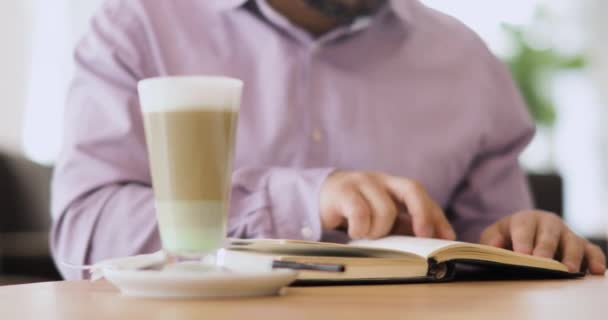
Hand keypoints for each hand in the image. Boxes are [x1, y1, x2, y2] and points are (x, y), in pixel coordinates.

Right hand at [320, 171, 455, 239]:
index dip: (436, 215)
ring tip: (367, 235)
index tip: (447, 237)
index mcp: (393, 185)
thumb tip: (432, 240)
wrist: (317, 198)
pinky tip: (354, 232)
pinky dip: (360, 229)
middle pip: (412, 188)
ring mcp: (361, 182)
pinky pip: (361, 214)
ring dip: (379, 230)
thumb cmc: (354, 209)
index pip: (421, 195)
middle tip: (424, 236)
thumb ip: (402, 224)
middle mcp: (380, 179)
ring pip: (385, 210)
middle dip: (423, 214)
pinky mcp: (342, 191)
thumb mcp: (380, 216)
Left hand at [480, 210, 605, 273]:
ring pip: (573, 242)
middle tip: (543, 263)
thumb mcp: (495, 234)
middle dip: (546, 248)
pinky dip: (596, 259)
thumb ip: (491, 239)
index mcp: (526, 219)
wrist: (525, 233)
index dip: (523, 240)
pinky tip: (596, 270)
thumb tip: (493, 248)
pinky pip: (592, 250)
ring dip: (572, 256)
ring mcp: (567, 234)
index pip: (524, 227)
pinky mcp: (581, 246)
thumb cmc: (508, 236)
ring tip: (569, 270)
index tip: (522, 254)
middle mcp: (549, 224)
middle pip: (549, 233)